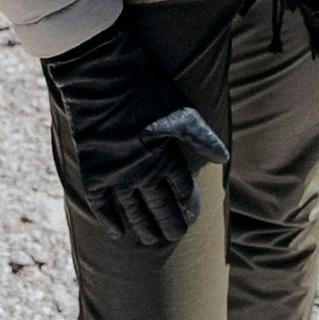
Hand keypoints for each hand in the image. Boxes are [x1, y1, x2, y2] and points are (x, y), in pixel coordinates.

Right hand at [42, 16, 228, 250]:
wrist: (102, 78)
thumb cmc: (145, 89)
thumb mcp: (183, 110)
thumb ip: (203, 137)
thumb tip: (224, 158)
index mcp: (166, 158)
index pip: (182, 192)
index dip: (188, 207)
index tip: (191, 218)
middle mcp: (143, 173)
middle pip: (160, 207)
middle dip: (169, 224)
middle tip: (173, 236)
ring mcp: (116, 176)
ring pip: (133, 211)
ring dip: (144, 227)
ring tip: (152, 241)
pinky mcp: (94, 172)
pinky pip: (102, 206)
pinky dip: (109, 221)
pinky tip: (118, 233)